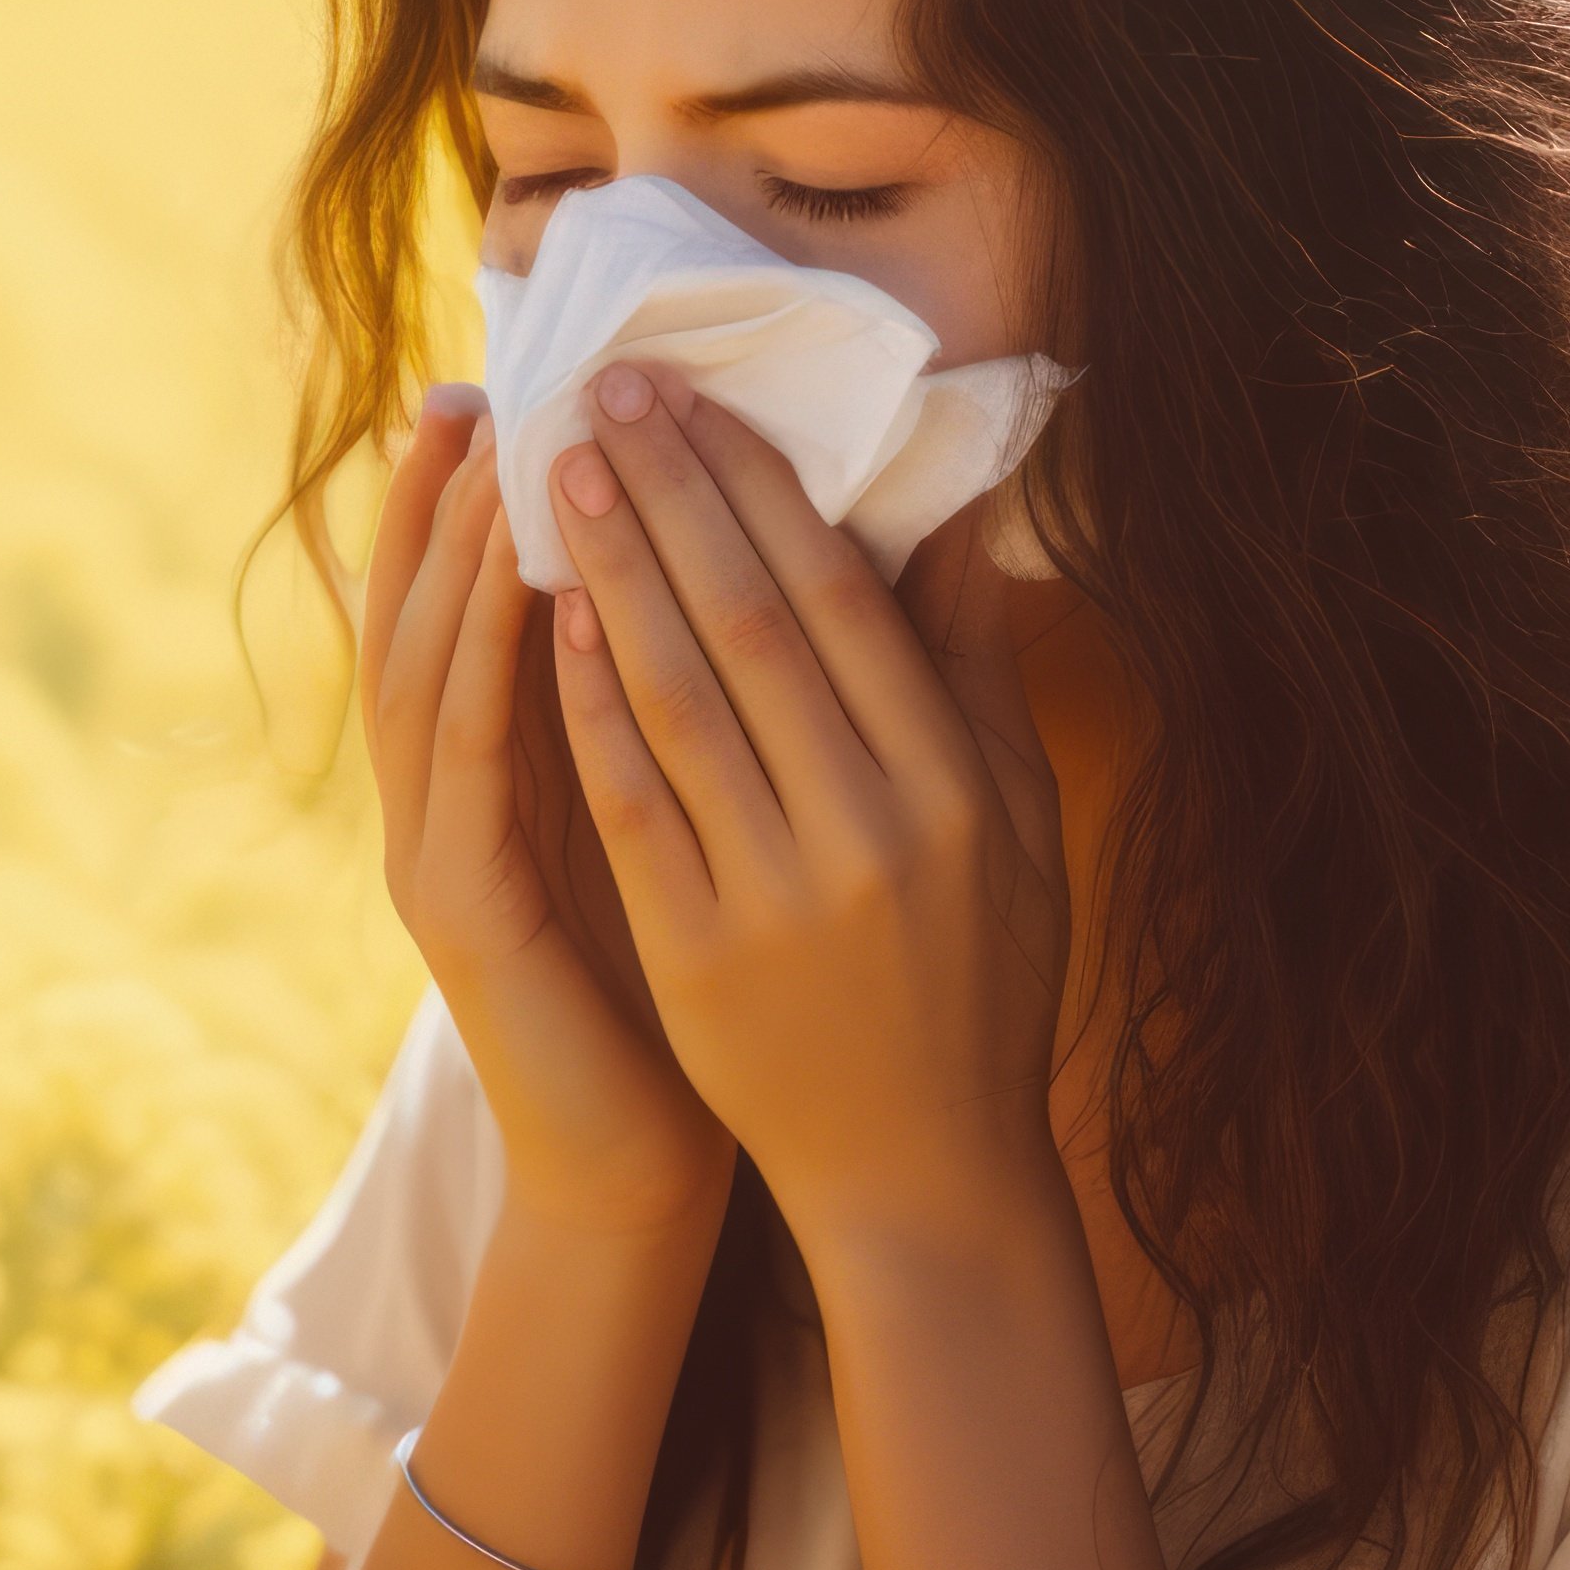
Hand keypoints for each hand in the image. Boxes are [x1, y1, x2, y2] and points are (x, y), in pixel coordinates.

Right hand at [360, 392, 736, 1235]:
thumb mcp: (681, 813)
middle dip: (441, 503)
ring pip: (431, 677)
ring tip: (497, 460)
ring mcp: (439, 855)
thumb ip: (687, 701)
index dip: (471, 499)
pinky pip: (474, 776)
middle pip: (416, 618)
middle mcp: (445, 798)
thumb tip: (756, 563)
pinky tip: (534, 605)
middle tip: (472, 389)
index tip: (503, 383)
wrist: (645, 1154)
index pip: (464, 604)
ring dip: (460, 565)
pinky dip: (496, 682)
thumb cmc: (685, 983)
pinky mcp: (467, 917)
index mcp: (495, 767)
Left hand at [533, 364, 1076, 1268]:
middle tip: (601, 393)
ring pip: (678, 698)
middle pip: (749, 626)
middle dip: (668, 495)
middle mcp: (869, 829)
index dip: (758, 489)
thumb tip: (953, 522)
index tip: (694, 400)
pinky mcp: (696, 952)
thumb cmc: (977, 983)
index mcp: (954, 788)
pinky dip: (589, 705)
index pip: (839, 602)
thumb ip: (975, 677)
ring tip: (555, 471)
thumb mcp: (1017, 830)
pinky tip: (551, 617)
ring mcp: (776, 893)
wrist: (922, 1176)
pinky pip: (630, 802)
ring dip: (611, 571)